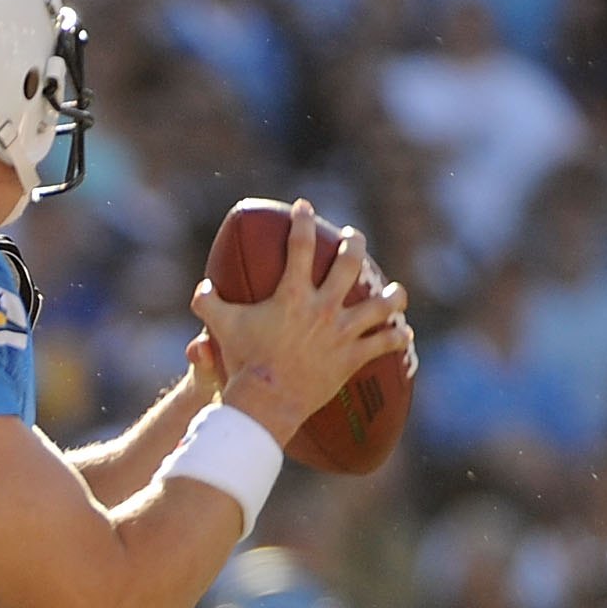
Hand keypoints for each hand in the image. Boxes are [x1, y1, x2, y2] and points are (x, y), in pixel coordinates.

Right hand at [190, 201, 409, 440]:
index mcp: (292, 294)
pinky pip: (383, 344)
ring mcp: (342, 332)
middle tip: (353, 237)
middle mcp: (323, 307)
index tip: (304, 206)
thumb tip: (202, 287)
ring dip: (391, 295)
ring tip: (395, 291)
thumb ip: (209, 304)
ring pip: (380, 305)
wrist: (267, 401)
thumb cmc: (243, 363)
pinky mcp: (352, 357)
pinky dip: (395, 337)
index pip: (299, 245)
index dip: (302, 221)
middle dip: (354, 244)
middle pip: (349, 264)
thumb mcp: (222, 328)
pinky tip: (403, 332)